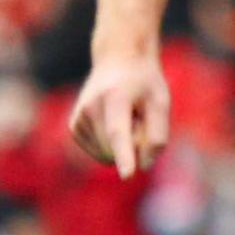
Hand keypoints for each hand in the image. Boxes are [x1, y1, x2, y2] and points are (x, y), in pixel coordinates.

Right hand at [68, 52, 172, 176]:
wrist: (117, 60)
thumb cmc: (143, 83)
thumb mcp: (160, 101)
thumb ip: (157, 135)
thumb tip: (143, 166)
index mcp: (115, 96)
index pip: (119, 132)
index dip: (125, 155)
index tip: (129, 175)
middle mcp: (90, 107)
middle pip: (116, 149)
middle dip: (133, 144)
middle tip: (138, 115)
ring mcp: (78, 117)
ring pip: (106, 155)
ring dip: (121, 144)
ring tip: (124, 116)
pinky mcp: (74, 127)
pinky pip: (99, 153)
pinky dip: (110, 145)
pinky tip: (112, 121)